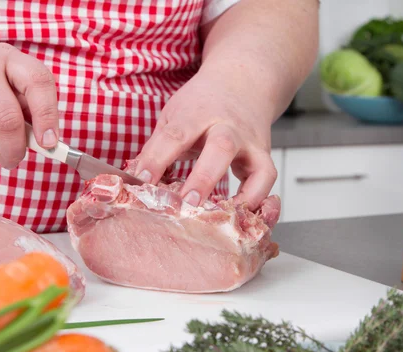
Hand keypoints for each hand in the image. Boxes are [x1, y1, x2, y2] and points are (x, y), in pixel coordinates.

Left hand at [133, 68, 277, 210]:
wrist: (242, 82)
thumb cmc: (201, 104)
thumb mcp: (173, 116)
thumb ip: (157, 147)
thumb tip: (134, 180)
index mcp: (197, 113)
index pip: (175, 135)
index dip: (156, 160)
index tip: (141, 181)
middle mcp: (228, 127)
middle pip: (221, 148)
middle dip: (204, 178)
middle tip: (187, 203)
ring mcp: (250, 143)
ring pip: (257, 168)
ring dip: (241, 196)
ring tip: (222, 218)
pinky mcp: (264, 157)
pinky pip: (267, 182)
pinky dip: (257, 201)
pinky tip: (240, 216)